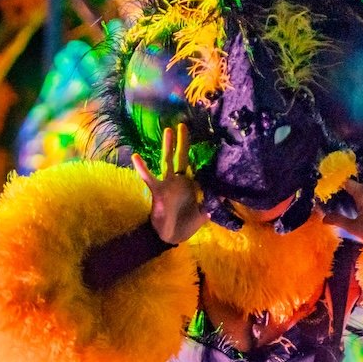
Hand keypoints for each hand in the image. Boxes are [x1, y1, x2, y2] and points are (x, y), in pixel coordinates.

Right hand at [134, 123, 205, 245]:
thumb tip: (226, 194)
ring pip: (167, 161)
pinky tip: (136, 156)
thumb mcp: (205, 213)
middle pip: (181, 157)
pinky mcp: (157, 191)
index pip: (196, 165)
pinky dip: (142, 168)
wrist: (171, 237)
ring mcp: (167, 184)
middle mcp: (179, 180)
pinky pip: (149, 177)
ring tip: (168, 130)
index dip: (199, 153)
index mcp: (191, 184)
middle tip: (183, 124)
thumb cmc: (187, 223)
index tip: (204, 137)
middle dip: (183, 142)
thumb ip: (214, 203)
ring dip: (167, 146)